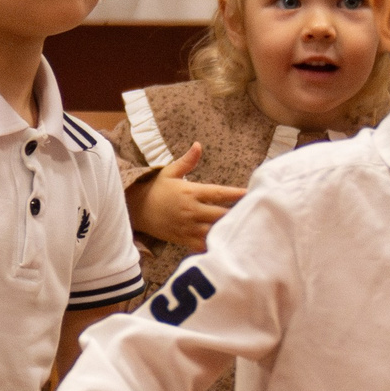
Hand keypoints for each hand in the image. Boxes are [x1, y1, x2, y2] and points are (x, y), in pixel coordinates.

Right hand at [130, 144, 247, 255]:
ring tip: (244, 228)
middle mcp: (191, 210)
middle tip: (254, 213)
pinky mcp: (183, 239)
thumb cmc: (155, 189)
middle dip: (237, 214)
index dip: (237, 194)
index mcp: (191, 192)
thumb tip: (198, 145)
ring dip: (228, 229)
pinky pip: (203, 245)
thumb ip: (187, 161)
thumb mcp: (169, 172)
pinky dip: (215, 245)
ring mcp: (188, 227)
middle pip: (221, 214)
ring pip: (214, 231)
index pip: (219, 193)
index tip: (251, 194)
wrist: (135, 210)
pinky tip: (226, 243)